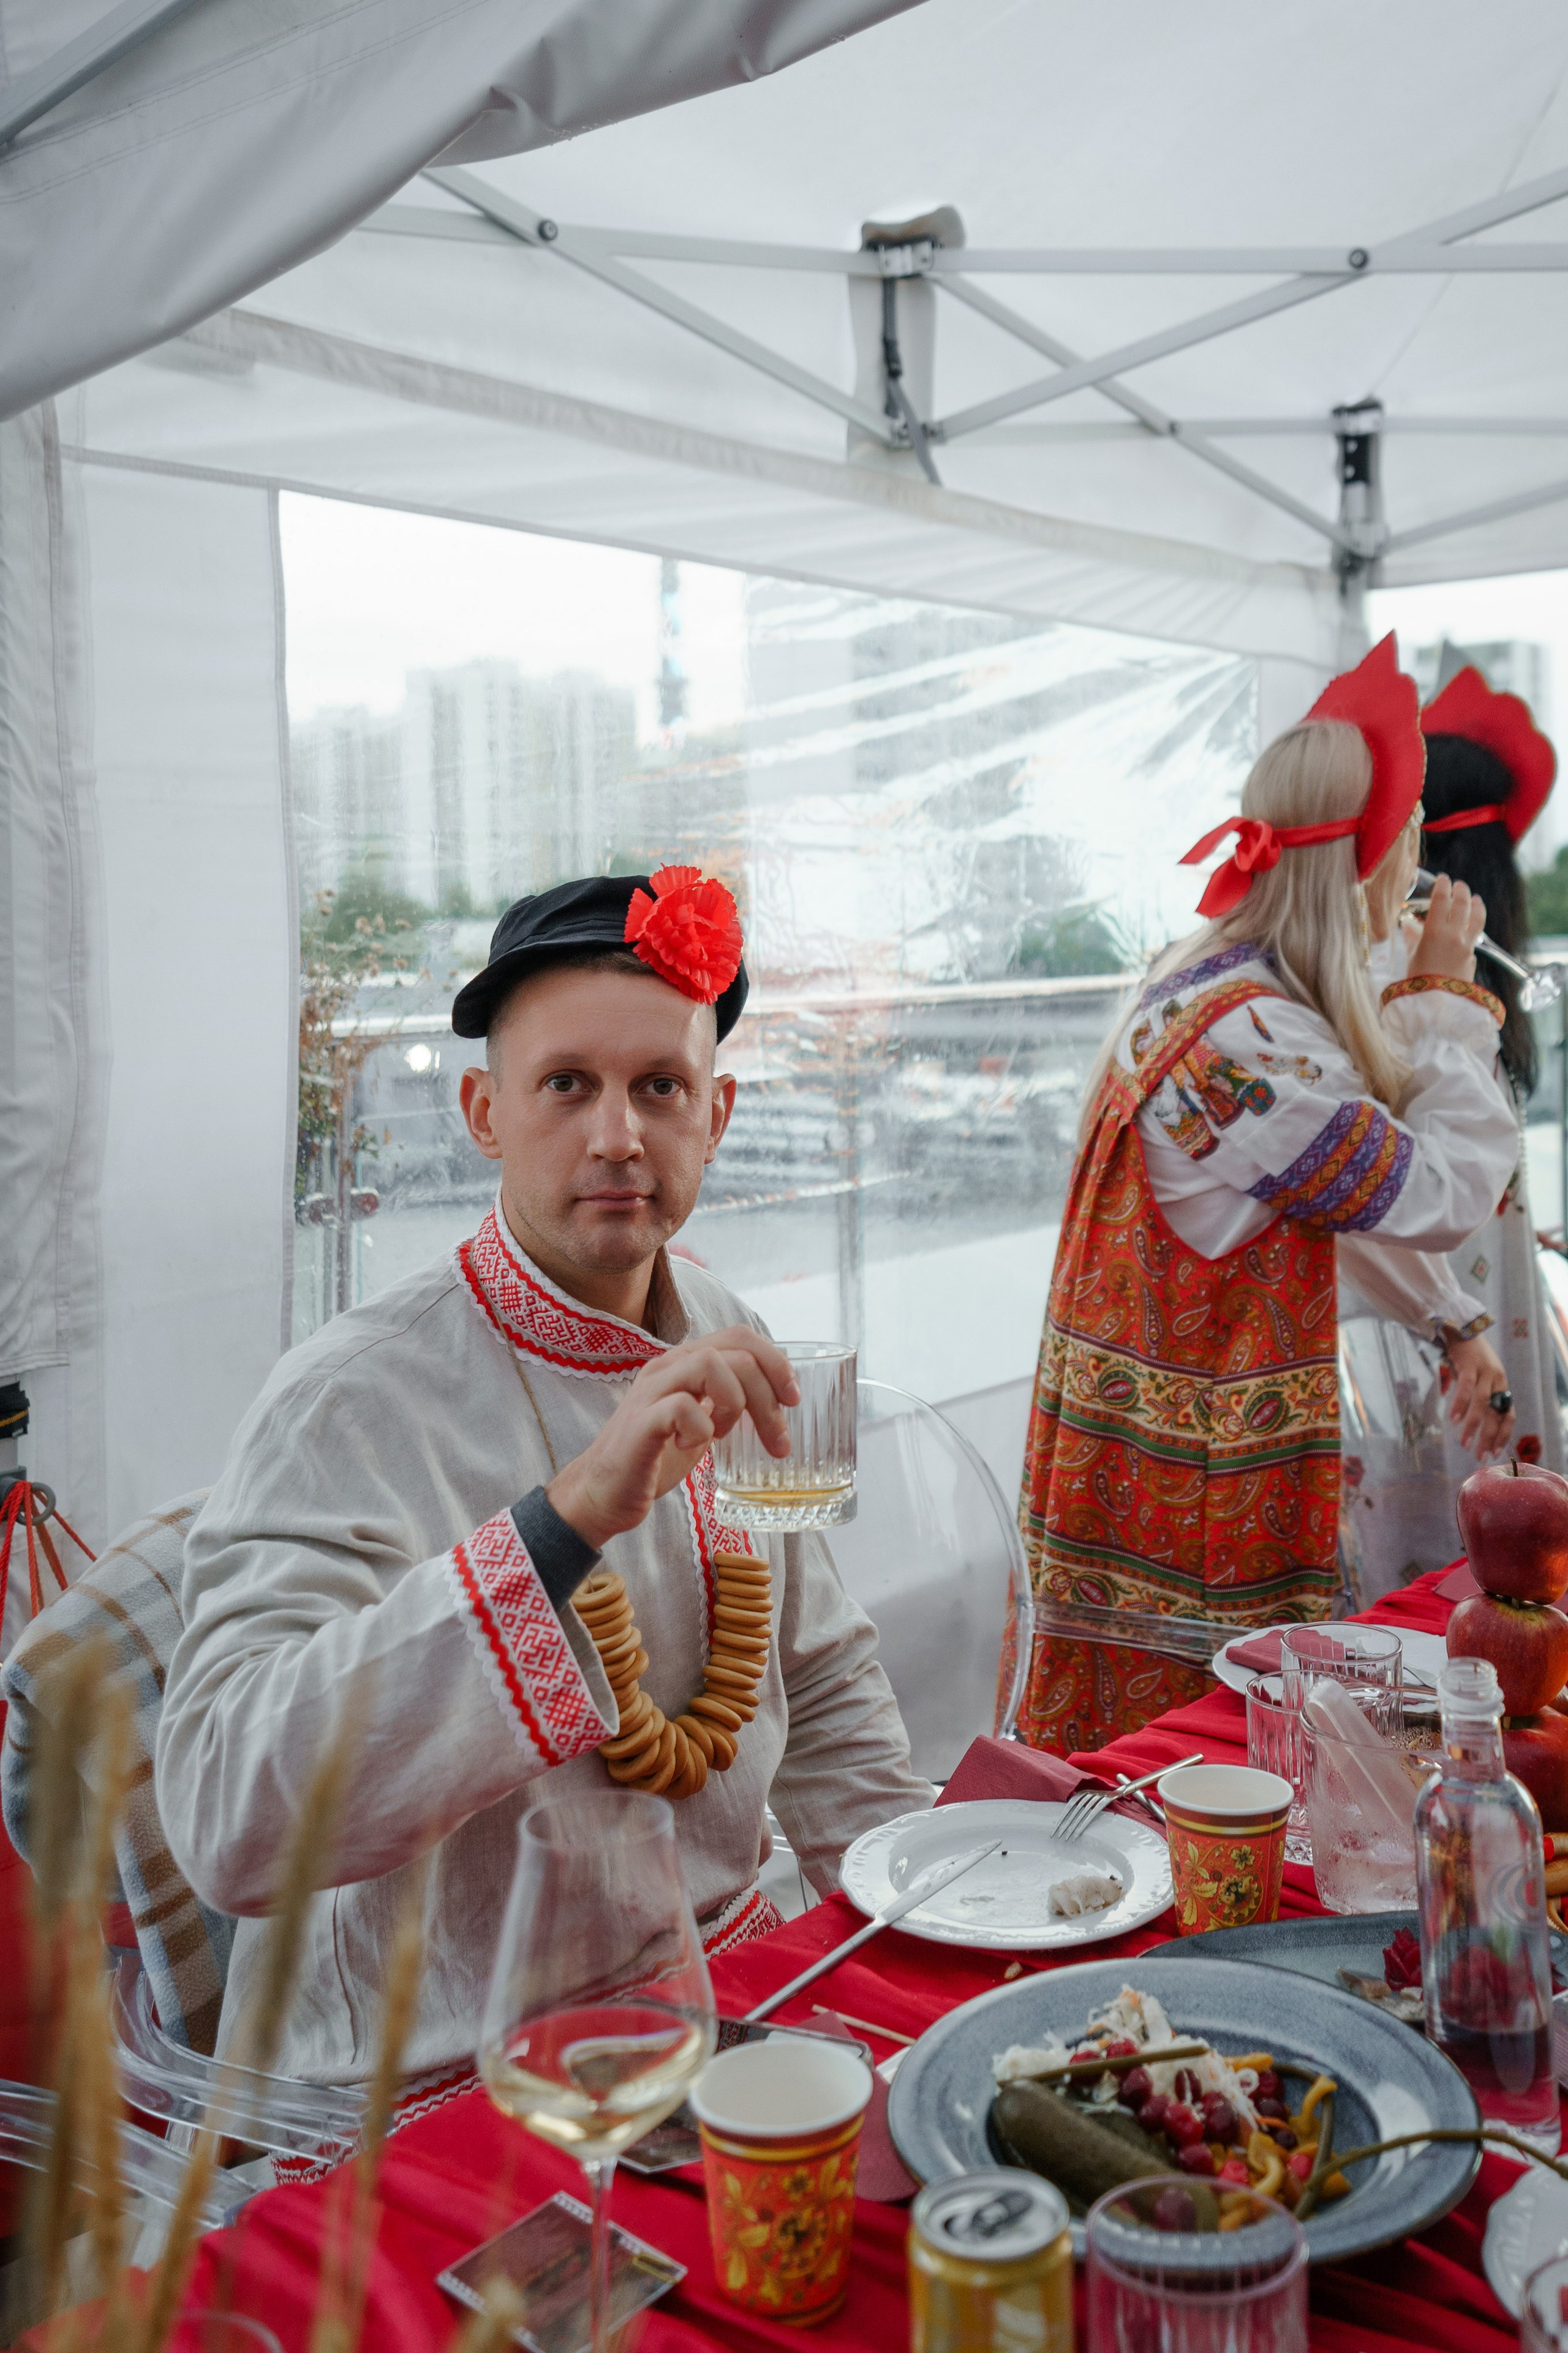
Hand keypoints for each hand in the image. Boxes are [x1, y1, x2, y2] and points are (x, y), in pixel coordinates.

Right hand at [546, 1327, 800, 1549]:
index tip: (792, 1400)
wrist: (603, 1493)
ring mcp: (651, 1391)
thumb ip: (728, 1403)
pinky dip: (701, 1428)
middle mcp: (667, 1367)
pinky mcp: (640, 1422)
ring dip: (736, 1403)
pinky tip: (693, 1446)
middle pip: (735, 1351)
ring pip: (710, 1364)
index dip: (775, 1361)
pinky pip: (683, 1407)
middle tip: (778, 1440)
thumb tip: (775, 1401)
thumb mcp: (701, 1421)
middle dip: (769, 1395)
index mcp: (684, 1363)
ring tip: (725, 1435)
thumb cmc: (654, 1458)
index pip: (739, 1335)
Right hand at [1408, 871, 1484, 984]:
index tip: (1443, 879)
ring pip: (1476, 919)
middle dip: (1461, 891)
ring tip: (1476, 899)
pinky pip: (1474, 938)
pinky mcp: (1472, 958)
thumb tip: (1408, 926)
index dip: (1442, 886)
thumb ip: (1412, 938)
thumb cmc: (1417, 981)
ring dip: (1476, 905)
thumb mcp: (1411, 956)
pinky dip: (1472, 929)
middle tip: (1458, 885)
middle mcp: (1454, 935)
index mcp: (1435, 932)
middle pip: (1462, 905)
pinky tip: (1470, 929)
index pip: (1441, 900)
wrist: (1436, 1005)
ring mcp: (1466, 946)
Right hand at [1443, 1333, 1515, 1459]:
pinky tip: (1453, 1419)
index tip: (1494, 1452)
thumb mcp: (1481, 1378)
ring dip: (1473, 1426)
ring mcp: (1485, 1372)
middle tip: (1479, 1456)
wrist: (1463, 1328)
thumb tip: (1475, 1423)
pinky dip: (1460, 1405)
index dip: (1503, 1435)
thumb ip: (1481, 1397)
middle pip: (1496, 1414)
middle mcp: (1498, 1380)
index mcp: (1502, 1386)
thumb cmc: (1470, 1357)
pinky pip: (1466, 1388)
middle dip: (1488, 1437)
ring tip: (1464, 1443)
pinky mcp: (1470, 1365)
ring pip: (1482, 1404)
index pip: (1508, 1415)